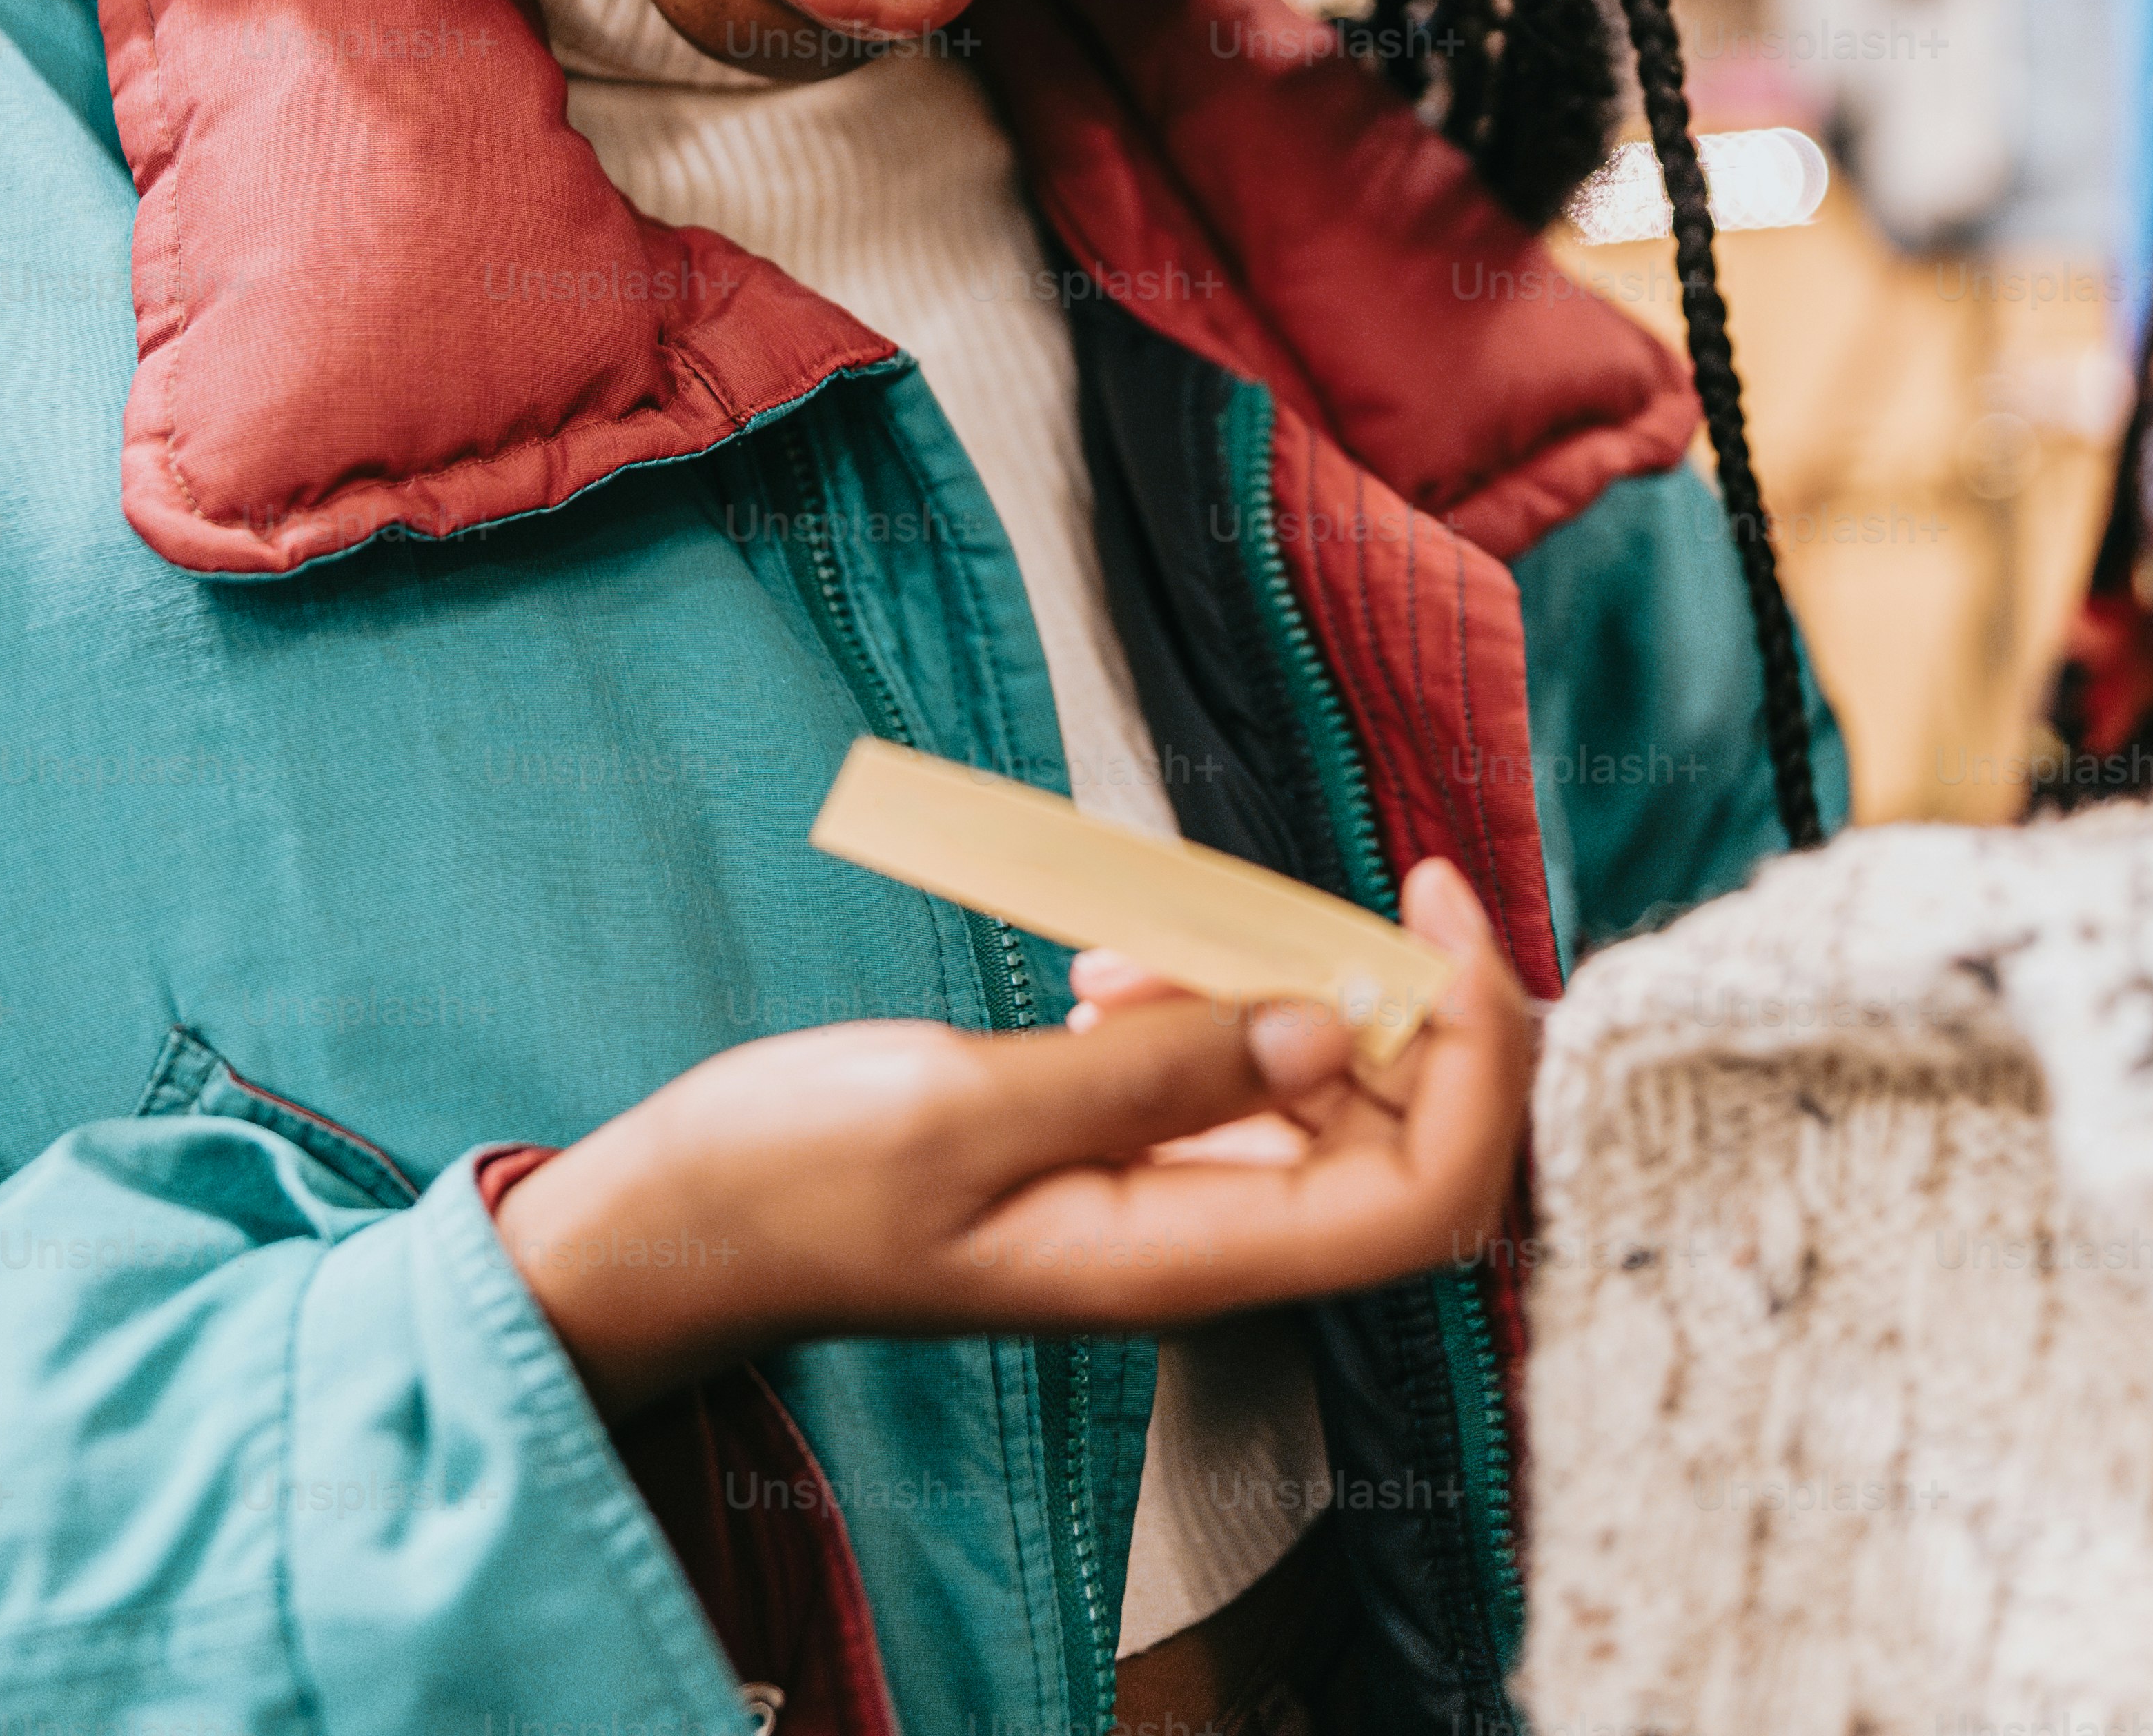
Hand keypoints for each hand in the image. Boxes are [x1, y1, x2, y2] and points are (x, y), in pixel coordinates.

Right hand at [496, 859, 1535, 1415]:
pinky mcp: (1121, 1160)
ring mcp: (1166, 1204)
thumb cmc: (787, 1181)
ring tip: (1131, 946)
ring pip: (1321, 1090)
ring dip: (1274, 987)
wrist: (680, 1225)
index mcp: (1177, 1262)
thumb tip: (1328, 1023)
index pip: (1423, 1197)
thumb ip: (1146, 1076)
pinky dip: (1202, 999)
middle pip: (1406, 1140)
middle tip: (1315, 889)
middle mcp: (1199, 1245)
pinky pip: (1230, 1076)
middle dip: (1395, 999)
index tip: (1433, 910)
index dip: (1473, 1057)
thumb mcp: (956, 1109)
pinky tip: (1105, 970)